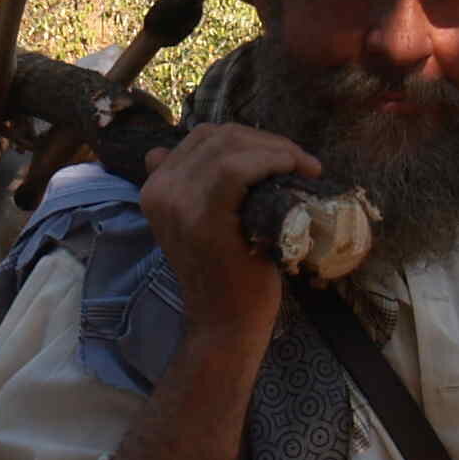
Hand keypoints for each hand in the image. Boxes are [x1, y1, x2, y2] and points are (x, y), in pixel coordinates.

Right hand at [136, 121, 322, 337]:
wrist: (224, 323)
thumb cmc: (225, 273)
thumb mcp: (200, 221)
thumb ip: (191, 186)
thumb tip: (172, 153)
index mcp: (155, 188)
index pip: (201, 137)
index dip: (247, 138)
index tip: (280, 157)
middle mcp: (159, 191)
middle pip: (217, 136)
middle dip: (265, 141)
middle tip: (300, 162)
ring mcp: (178, 204)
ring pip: (228, 147)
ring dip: (276, 149)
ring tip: (303, 168)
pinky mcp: (203, 219)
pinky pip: (236, 169)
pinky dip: (270, 161)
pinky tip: (294, 170)